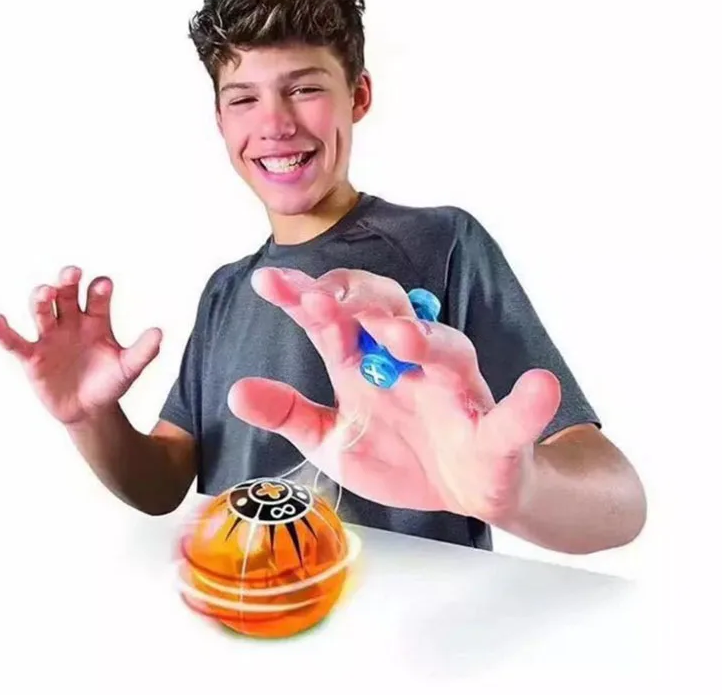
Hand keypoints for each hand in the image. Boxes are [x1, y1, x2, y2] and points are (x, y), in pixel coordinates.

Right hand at [0, 266, 161, 425]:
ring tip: (47, 293)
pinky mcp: (32, 357)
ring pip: (42, 310)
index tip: (103, 286)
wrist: (90, 412)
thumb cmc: (109, 384)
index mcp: (97, 321)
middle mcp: (72, 323)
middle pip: (67, 294)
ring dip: (42, 299)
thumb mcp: (128, 369)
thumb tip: (158, 333)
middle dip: (68, 281)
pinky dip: (3, 331)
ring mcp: (50, 337)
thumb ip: (143, 352)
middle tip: (72, 273)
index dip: (100, 289)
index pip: (97, 296)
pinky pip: (15, 341)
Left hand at [227, 267, 561, 522]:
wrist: (466, 493)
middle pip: (388, 313)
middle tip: (322, 297)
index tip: (265, 282)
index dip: (301, 299)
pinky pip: (512, 416)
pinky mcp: (494, 432)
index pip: (332, 320)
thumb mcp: (333, 439)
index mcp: (366, 363)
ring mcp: (455, 393)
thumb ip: (290, 413)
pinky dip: (527, 404)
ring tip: (396, 335)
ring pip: (446, 352)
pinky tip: (539, 388)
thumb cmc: (401, 455)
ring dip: (423, 339)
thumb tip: (236, 391)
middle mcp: (411, 364)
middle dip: (357, 301)